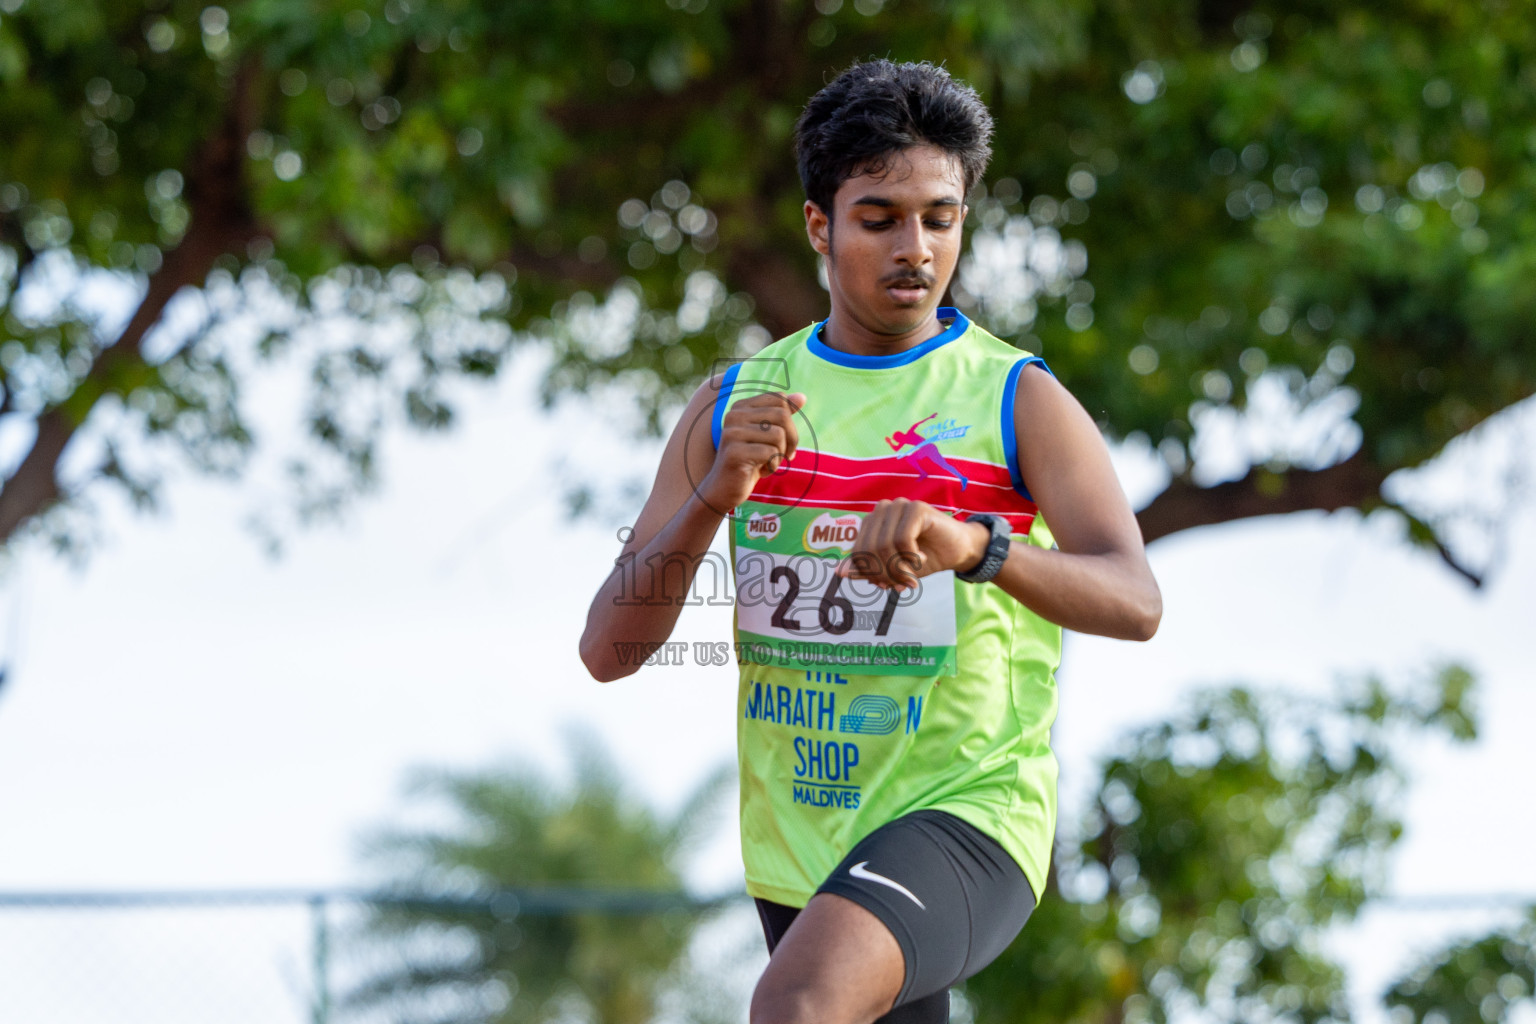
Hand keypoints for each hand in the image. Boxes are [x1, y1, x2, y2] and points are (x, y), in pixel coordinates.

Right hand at [699, 391, 805, 510]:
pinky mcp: (735, 452)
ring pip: (778, 435)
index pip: (779, 400)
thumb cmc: (749, 461)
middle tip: (783, 456)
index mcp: (741, 407)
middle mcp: (734, 415)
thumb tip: (802, 397)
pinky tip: (761, 472)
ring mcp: (732, 433)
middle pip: (782, 416)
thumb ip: (782, 415)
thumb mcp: (767, 435)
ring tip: (767, 463)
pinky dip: (773, 466)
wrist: (724, 489)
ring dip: (780, 455)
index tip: (783, 441)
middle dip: (790, 439)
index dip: (790, 422)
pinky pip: (771, 453)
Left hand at [836, 499, 991, 589]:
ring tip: (912, 576)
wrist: (958, 550)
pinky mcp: (916, 508)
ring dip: (899, 569)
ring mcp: (899, 505)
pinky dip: (911, 557)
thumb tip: (839, 572)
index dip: (869, 574)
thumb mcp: (893, 569)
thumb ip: (867, 569)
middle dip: (885, 574)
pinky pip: (902, 539)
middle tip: (901, 585)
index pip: (857, 551)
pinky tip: (922, 559)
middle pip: (869, 549)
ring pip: (884, 545)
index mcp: (872, 522)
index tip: (886, 586)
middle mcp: (882, 509)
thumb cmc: (924, 558)